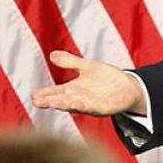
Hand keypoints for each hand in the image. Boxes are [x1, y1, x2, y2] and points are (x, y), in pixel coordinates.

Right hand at [31, 51, 145, 116]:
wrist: (128, 87)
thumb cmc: (106, 78)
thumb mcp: (87, 67)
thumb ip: (70, 62)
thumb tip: (52, 54)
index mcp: (72, 90)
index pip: (55, 93)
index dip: (45, 94)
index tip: (34, 96)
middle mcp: (78, 99)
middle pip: (61, 100)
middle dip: (50, 101)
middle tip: (36, 101)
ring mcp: (90, 105)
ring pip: (74, 105)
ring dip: (64, 104)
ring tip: (52, 103)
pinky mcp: (103, 108)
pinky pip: (92, 107)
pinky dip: (84, 105)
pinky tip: (77, 103)